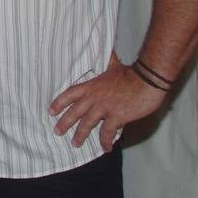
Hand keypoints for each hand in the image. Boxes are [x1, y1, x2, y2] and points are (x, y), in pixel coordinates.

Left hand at [49, 55, 166, 150]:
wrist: (147, 80)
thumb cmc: (132, 73)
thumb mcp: (113, 65)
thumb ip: (107, 61)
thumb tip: (106, 49)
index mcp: (91, 86)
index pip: (69, 94)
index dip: (59, 103)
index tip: (51, 111)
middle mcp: (94, 98)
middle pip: (74, 112)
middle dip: (64, 123)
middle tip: (56, 132)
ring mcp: (104, 108)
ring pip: (87, 124)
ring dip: (80, 135)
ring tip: (75, 144)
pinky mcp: (116, 117)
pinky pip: (107, 132)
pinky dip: (105, 142)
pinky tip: (106, 148)